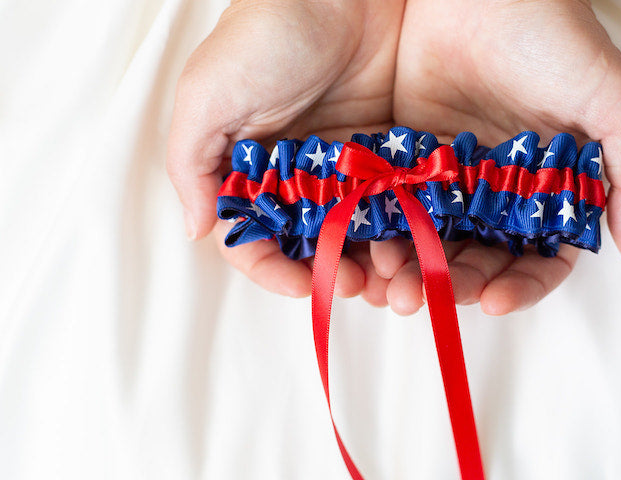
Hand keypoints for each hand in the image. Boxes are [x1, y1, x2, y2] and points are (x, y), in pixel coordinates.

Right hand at [167, 0, 404, 304]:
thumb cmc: (265, 35)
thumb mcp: (207, 93)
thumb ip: (191, 163)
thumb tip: (194, 228)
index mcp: (246, 166)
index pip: (250, 235)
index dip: (269, 267)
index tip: (298, 285)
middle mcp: (292, 174)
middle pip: (306, 244)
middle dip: (326, 273)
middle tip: (354, 287)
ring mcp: (341, 166)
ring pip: (351, 232)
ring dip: (367, 260)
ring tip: (390, 275)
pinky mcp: (384, 153)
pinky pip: (391, 203)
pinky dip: (399, 228)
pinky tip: (413, 243)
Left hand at [372, 0, 620, 314]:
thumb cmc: (555, 37)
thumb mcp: (615, 100)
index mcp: (552, 188)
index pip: (542, 256)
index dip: (522, 284)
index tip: (496, 301)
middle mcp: (504, 191)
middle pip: (483, 257)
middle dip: (461, 284)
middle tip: (435, 297)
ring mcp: (456, 176)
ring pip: (438, 240)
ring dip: (419, 270)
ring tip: (398, 287)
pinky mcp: (413, 155)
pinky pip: (400, 206)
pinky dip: (388, 234)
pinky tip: (374, 253)